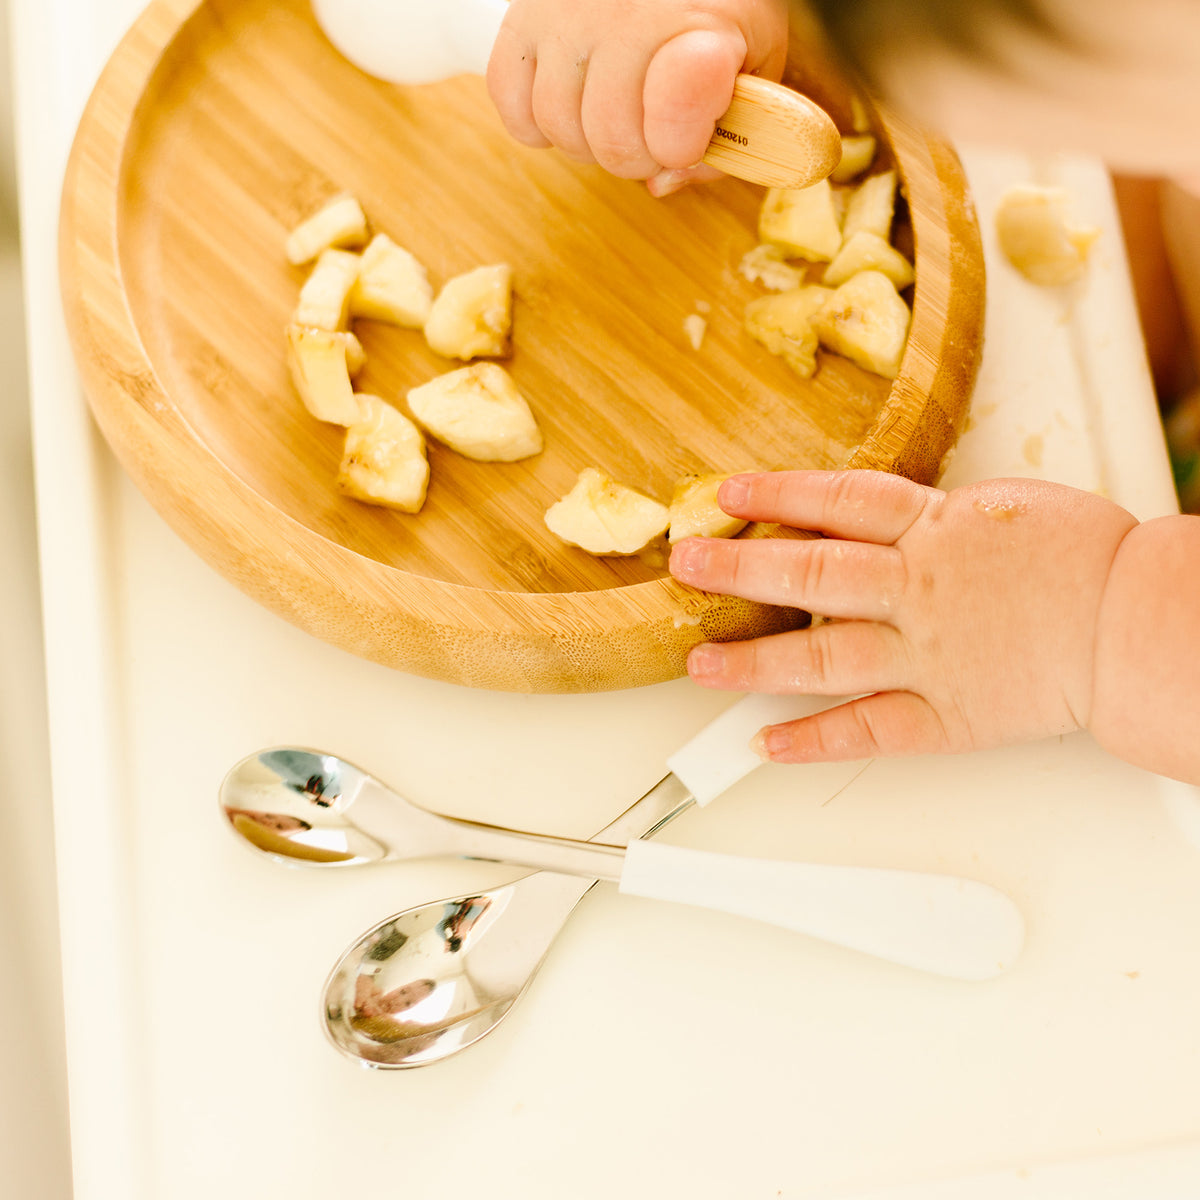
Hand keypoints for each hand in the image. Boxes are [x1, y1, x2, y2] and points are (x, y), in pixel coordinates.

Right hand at [486, 0, 787, 192]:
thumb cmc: (716, 10)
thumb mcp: (755, 60)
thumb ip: (731, 132)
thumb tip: (664, 182)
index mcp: (700, 25)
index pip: (676, 118)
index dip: (681, 148)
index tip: (692, 136)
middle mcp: (627, 14)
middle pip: (614, 145)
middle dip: (638, 156)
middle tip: (654, 128)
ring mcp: (568, 15)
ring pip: (561, 130)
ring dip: (589, 141)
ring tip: (615, 109)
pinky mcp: (522, 18)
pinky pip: (513, 106)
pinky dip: (537, 124)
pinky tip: (573, 102)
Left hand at [668, 470, 1138, 762]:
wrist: (1139, 624)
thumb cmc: (1086, 558)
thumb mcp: (1004, 507)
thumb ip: (933, 517)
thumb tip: (875, 517)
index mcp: (934, 530)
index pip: (836, 502)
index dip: (775, 496)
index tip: (725, 495)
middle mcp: (917, 590)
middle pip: (811, 572)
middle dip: (739, 569)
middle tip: (687, 567)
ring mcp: (926, 655)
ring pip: (822, 655)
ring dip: (754, 662)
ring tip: (701, 666)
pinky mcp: (946, 714)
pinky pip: (869, 730)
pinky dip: (815, 739)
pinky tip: (767, 744)